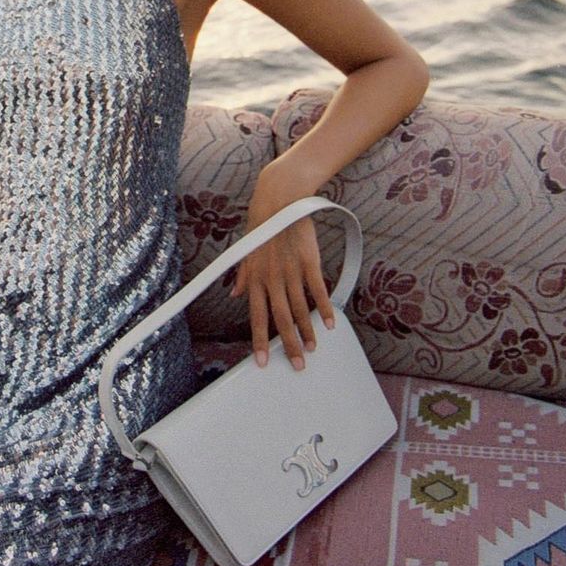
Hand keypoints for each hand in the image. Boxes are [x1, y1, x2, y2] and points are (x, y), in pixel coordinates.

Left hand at [228, 198, 335, 371]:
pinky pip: (317, 290)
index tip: (262, 362)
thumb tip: (234, 294)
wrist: (279, 200)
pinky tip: (331, 322)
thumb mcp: (246, 251)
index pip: (257, 316)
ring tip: (313, 349)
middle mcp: (272, 278)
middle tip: (298, 365)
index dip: (259, 340)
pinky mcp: (309, 261)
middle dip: (289, 345)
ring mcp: (291, 270)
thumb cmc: (262, 225)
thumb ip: (243, 276)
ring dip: (308, 331)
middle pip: (281, 318)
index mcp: (255, 278)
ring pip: (300, 308)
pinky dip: (325, 307)